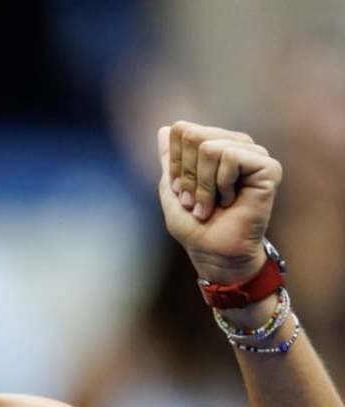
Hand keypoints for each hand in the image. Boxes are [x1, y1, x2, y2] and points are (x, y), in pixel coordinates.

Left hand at [157, 122, 282, 282]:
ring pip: (210, 147)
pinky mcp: (268, 167)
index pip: (181, 131)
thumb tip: (164, 128)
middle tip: (193, 201)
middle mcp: (236, 145)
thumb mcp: (172, 189)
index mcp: (215, 146)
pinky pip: (232, 157)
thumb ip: (170, 159)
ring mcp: (254, 154)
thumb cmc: (194, 226)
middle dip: (186, 175)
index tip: (180, 191)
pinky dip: (221, 184)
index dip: (174, 164)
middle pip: (193, 136)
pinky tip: (229, 200)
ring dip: (202, 185)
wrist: (213, 252)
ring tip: (209, 205)